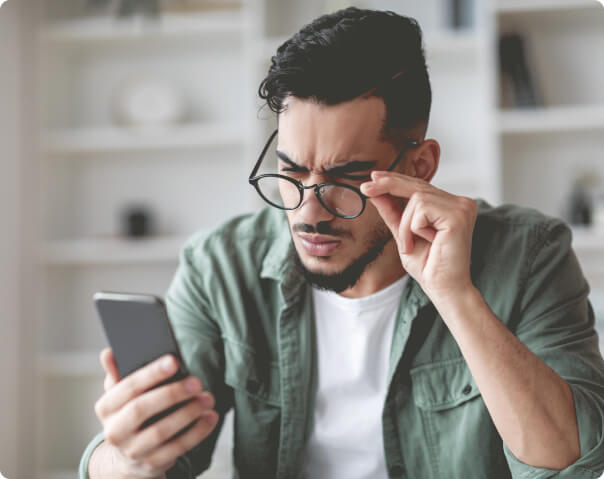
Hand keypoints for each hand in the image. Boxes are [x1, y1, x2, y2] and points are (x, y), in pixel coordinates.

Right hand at [94, 348, 218, 477]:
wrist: (129, 455)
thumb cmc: (130, 412)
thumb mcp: (121, 393)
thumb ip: (118, 372)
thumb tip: (109, 352)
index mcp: (106, 407)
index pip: (127, 387)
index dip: (151, 373)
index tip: (174, 361)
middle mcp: (114, 431)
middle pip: (141, 409)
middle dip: (172, 393)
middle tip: (197, 381)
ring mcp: (133, 450)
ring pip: (161, 431)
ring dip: (188, 413)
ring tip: (207, 398)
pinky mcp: (153, 463)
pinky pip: (177, 448)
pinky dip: (197, 432)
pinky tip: (211, 417)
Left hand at [360, 170, 477, 302]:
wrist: (443, 288)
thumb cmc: (428, 266)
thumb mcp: (403, 235)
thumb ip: (393, 212)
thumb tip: (375, 191)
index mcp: (451, 206)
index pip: (420, 186)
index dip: (395, 180)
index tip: (373, 177)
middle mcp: (460, 203)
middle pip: (418, 185)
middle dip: (389, 185)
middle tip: (366, 187)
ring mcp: (462, 206)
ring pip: (416, 198)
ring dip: (405, 224)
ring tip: (411, 245)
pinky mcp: (458, 215)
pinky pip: (421, 209)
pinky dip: (413, 228)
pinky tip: (427, 242)